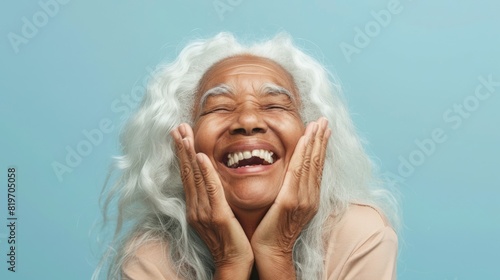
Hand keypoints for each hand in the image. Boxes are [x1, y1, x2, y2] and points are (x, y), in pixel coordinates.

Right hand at [171, 124, 253, 278]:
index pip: (187, 175)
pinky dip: (205, 172)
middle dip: (181, 148)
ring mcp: (204, 211)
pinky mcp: (218, 215)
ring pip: (195, 177)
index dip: (182, 154)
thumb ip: (213, 198)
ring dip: (188, 153)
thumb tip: (212, 180)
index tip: (179, 134)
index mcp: (196, 206)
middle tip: (176, 127)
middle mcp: (196, 207)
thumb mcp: (218, 215)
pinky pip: (210, 189)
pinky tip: (200, 156)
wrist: (235, 263)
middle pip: (186, 172)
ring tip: (183, 134)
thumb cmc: (230, 239)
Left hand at [250, 117, 330, 277]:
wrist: (269, 250)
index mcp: (309, 197)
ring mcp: (303, 198)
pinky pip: (298, 172)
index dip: (320, 147)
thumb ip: (289, 190)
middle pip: (317, 162)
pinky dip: (303, 154)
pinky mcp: (291, 200)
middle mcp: (310, 196)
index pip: (316, 167)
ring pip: (311, 164)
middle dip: (321, 139)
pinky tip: (305, 140)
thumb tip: (288, 176)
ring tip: (318, 124)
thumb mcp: (285, 207)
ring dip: (315, 142)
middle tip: (324, 120)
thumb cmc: (272, 230)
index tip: (322, 130)